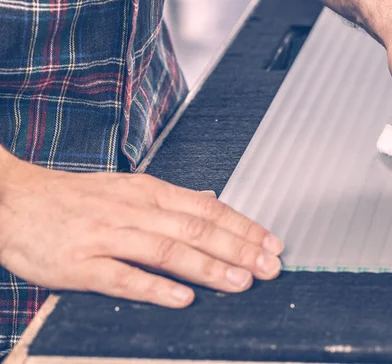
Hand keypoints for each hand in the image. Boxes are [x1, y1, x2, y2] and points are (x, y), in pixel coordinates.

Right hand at [0, 148, 282, 307]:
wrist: (16, 200)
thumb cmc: (77, 198)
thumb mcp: (129, 188)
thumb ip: (172, 199)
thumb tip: (211, 200)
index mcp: (149, 192)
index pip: (207, 208)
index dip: (243, 226)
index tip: (271, 243)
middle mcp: (134, 211)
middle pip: (195, 229)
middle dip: (237, 249)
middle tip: (269, 267)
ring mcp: (107, 236)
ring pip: (166, 251)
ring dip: (207, 268)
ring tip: (239, 282)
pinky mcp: (80, 264)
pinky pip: (122, 277)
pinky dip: (155, 288)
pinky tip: (182, 299)